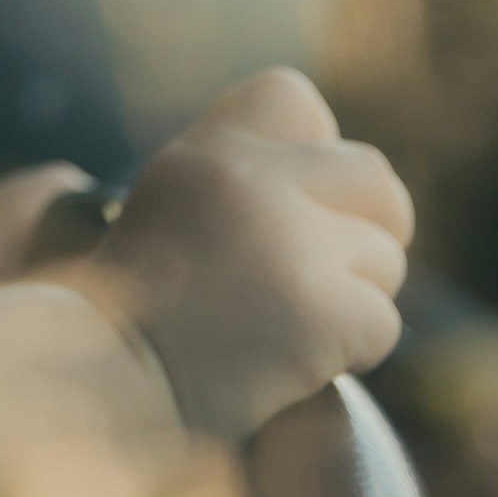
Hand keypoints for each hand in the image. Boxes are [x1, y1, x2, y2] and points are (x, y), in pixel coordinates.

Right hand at [74, 68, 409, 447]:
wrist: (111, 399)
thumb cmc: (138, 324)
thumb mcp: (170, 214)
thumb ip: (239, 184)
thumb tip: (338, 193)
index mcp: (204, 152)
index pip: (293, 97)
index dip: (315, 151)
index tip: (295, 207)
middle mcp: (249, 179)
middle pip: (373, 177)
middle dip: (371, 231)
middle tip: (329, 280)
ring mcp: (289, 242)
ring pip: (386, 259)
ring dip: (357, 301)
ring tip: (291, 331)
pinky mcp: (321, 309)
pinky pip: (383, 323)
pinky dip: (354, 354)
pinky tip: (297, 368)